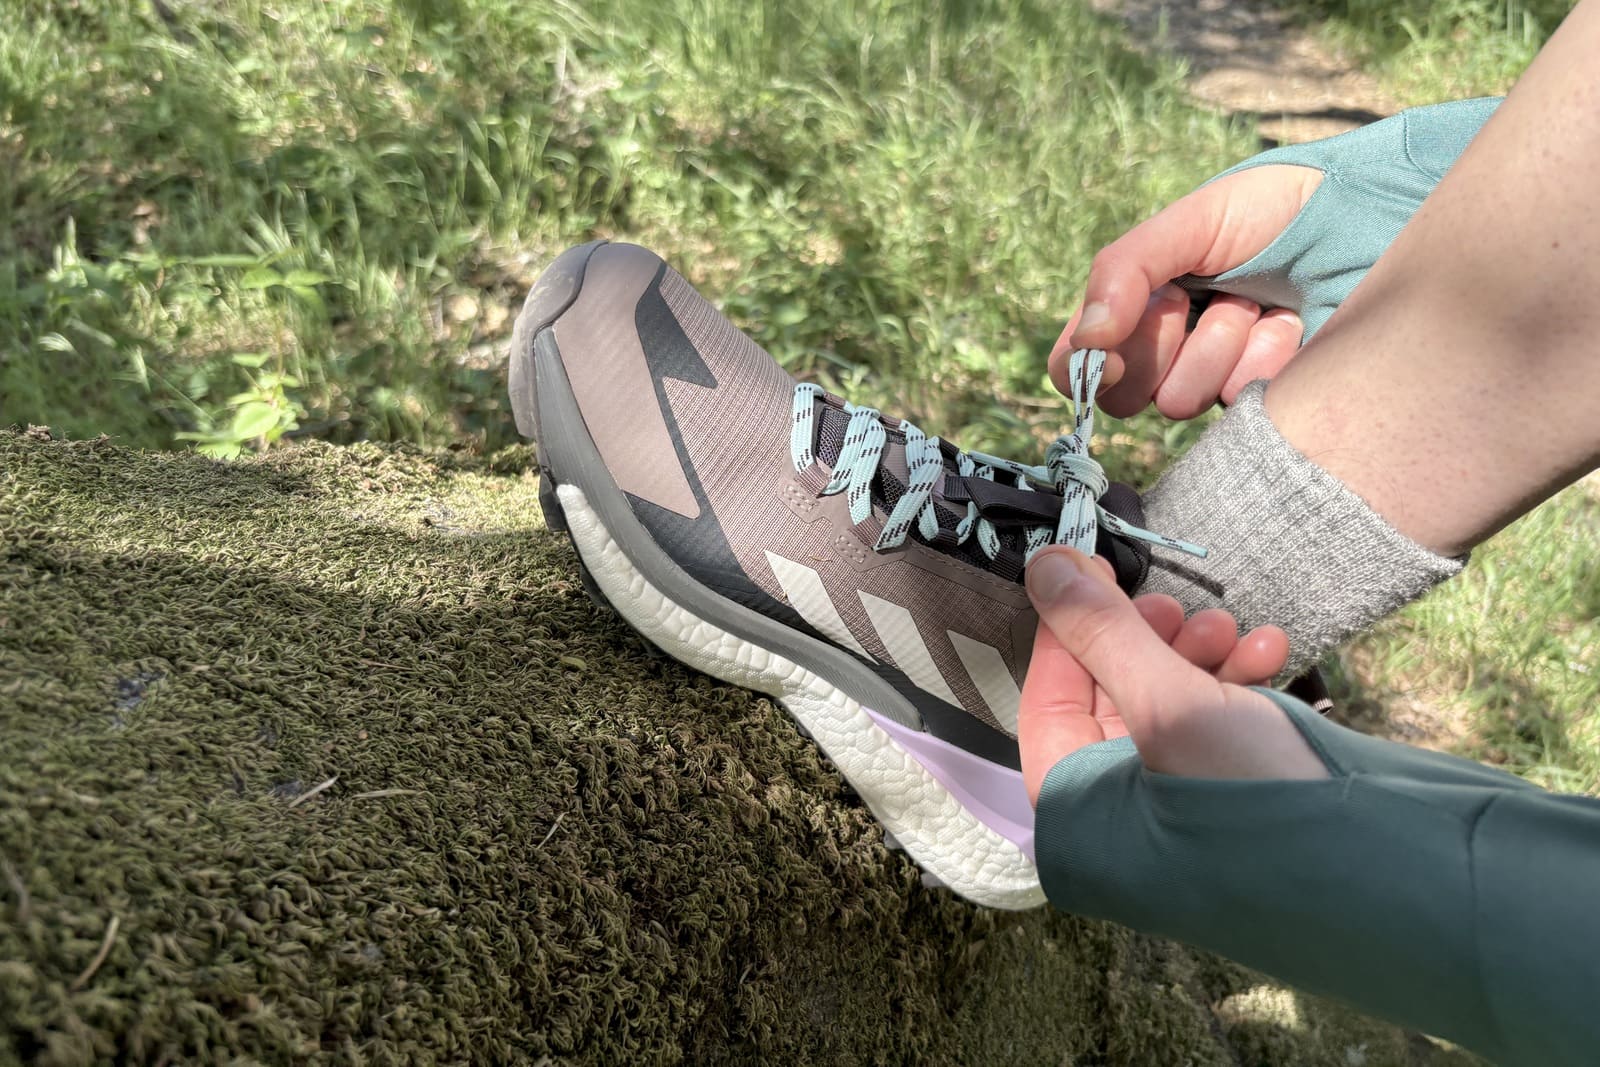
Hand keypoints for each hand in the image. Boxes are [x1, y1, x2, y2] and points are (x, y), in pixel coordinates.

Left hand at [1018, 547, 1327, 805]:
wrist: (1383, 866)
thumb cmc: (1253, 797)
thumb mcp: (1169, 705)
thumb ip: (1101, 634)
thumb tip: (1042, 567)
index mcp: (1078, 809)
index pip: (1048, 700)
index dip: (1067, 630)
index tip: (1088, 570)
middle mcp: (1117, 813)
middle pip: (1109, 695)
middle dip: (1147, 639)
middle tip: (1177, 608)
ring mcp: (1176, 804)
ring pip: (1166, 700)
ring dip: (1199, 653)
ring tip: (1234, 630)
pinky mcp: (1229, 790)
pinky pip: (1215, 722)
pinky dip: (1237, 681)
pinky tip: (1271, 652)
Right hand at [1050, 165, 1321, 419]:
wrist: (1367, 218)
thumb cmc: (1273, 210)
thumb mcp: (1190, 222)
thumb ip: (1124, 272)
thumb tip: (1087, 342)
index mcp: (1133, 306)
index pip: (1074, 364)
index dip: (1085, 369)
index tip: (1111, 358)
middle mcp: (1166, 349)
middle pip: (1121, 395)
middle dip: (1159, 346)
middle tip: (1196, 300)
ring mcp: (1215, 378)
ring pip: (1178, 401)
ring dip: (1217, 345)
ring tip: (1252, 304)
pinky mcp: (1262, 399)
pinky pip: (1237, 403)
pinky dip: (1263, 358)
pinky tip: (1287, 324)